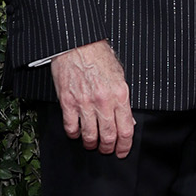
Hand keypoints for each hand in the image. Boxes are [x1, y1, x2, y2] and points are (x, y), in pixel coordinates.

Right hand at [51, 40, 134, 157]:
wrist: (77, 43)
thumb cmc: (98, 56)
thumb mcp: (119, 76)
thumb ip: (123, 100)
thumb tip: (127, 120)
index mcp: (120, 94)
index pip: (126, 129)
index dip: (125, 145)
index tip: (122, 151)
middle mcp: (104, 101)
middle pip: (108, 136)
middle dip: (108, 148)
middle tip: (106, 150)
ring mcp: (85, 102)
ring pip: (90, 135)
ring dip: (91, 144)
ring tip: (92, 144)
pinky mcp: (68, 102)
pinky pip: (71, 127)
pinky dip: (74, 134)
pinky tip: (77, 133)